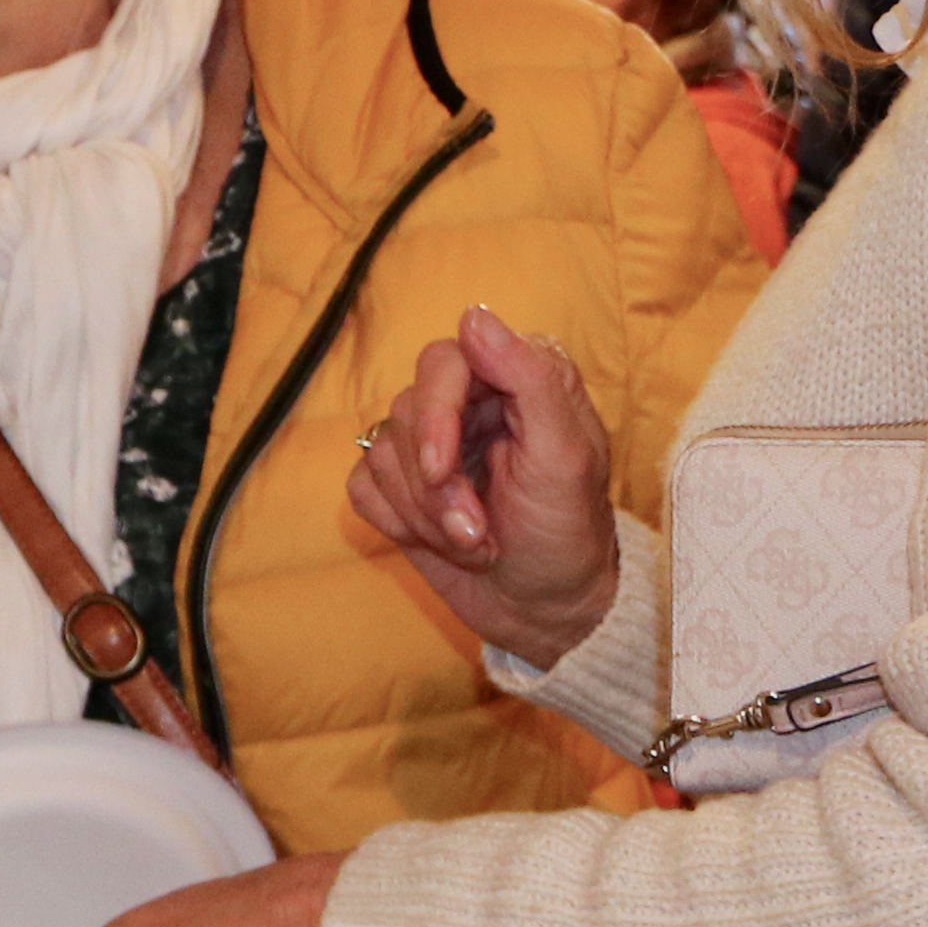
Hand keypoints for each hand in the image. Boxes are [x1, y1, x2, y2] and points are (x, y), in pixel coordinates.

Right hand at [346, 308, 616, 669]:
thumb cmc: (566, 533)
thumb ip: (531, 378)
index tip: (444, 470)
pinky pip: (360, 485)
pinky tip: (440, 542)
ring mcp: (429, 445)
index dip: (436, 415)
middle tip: (473, 528)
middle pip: (405, 409)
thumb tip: (474, 316)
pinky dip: (396, 521)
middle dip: (432, 482)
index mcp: (514, 380)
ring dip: (423, 512)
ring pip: (380, 452)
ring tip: (474, 541)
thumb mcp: (566, 456)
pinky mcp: (398, 487)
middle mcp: (468, 403)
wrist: (544, 610)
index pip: (444, 361)